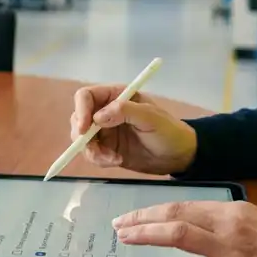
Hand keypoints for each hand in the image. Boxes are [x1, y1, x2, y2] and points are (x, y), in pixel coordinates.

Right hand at [70, 85, 197, 175]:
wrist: (178, 156)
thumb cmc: (168, 131)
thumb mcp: (151, 118)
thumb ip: (126, 111)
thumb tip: (99, 117)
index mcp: (115, 96)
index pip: (86, 96)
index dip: (81, 110)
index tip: (85, 129)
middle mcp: (105, 111)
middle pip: (78, 118)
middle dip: (82, 135)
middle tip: (93, 149)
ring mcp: (104, 131)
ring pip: (82, 139)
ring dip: (92, 151)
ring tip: (112, 159)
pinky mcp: (106, 149)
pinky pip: (91, 154)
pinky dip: (99, 159)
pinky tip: (117, 161)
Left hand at [112, 200, 256, 256]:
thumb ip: (230, 224)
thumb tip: (199, 228)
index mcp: (235, 208)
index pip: (185, 203)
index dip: (155, 208)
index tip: (136, 214)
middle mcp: (229, 223)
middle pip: (175, 213)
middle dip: (142, 218)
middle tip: (120, 225)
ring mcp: (229, 250)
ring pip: (177, 234)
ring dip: (145, 235)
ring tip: (125, 239)